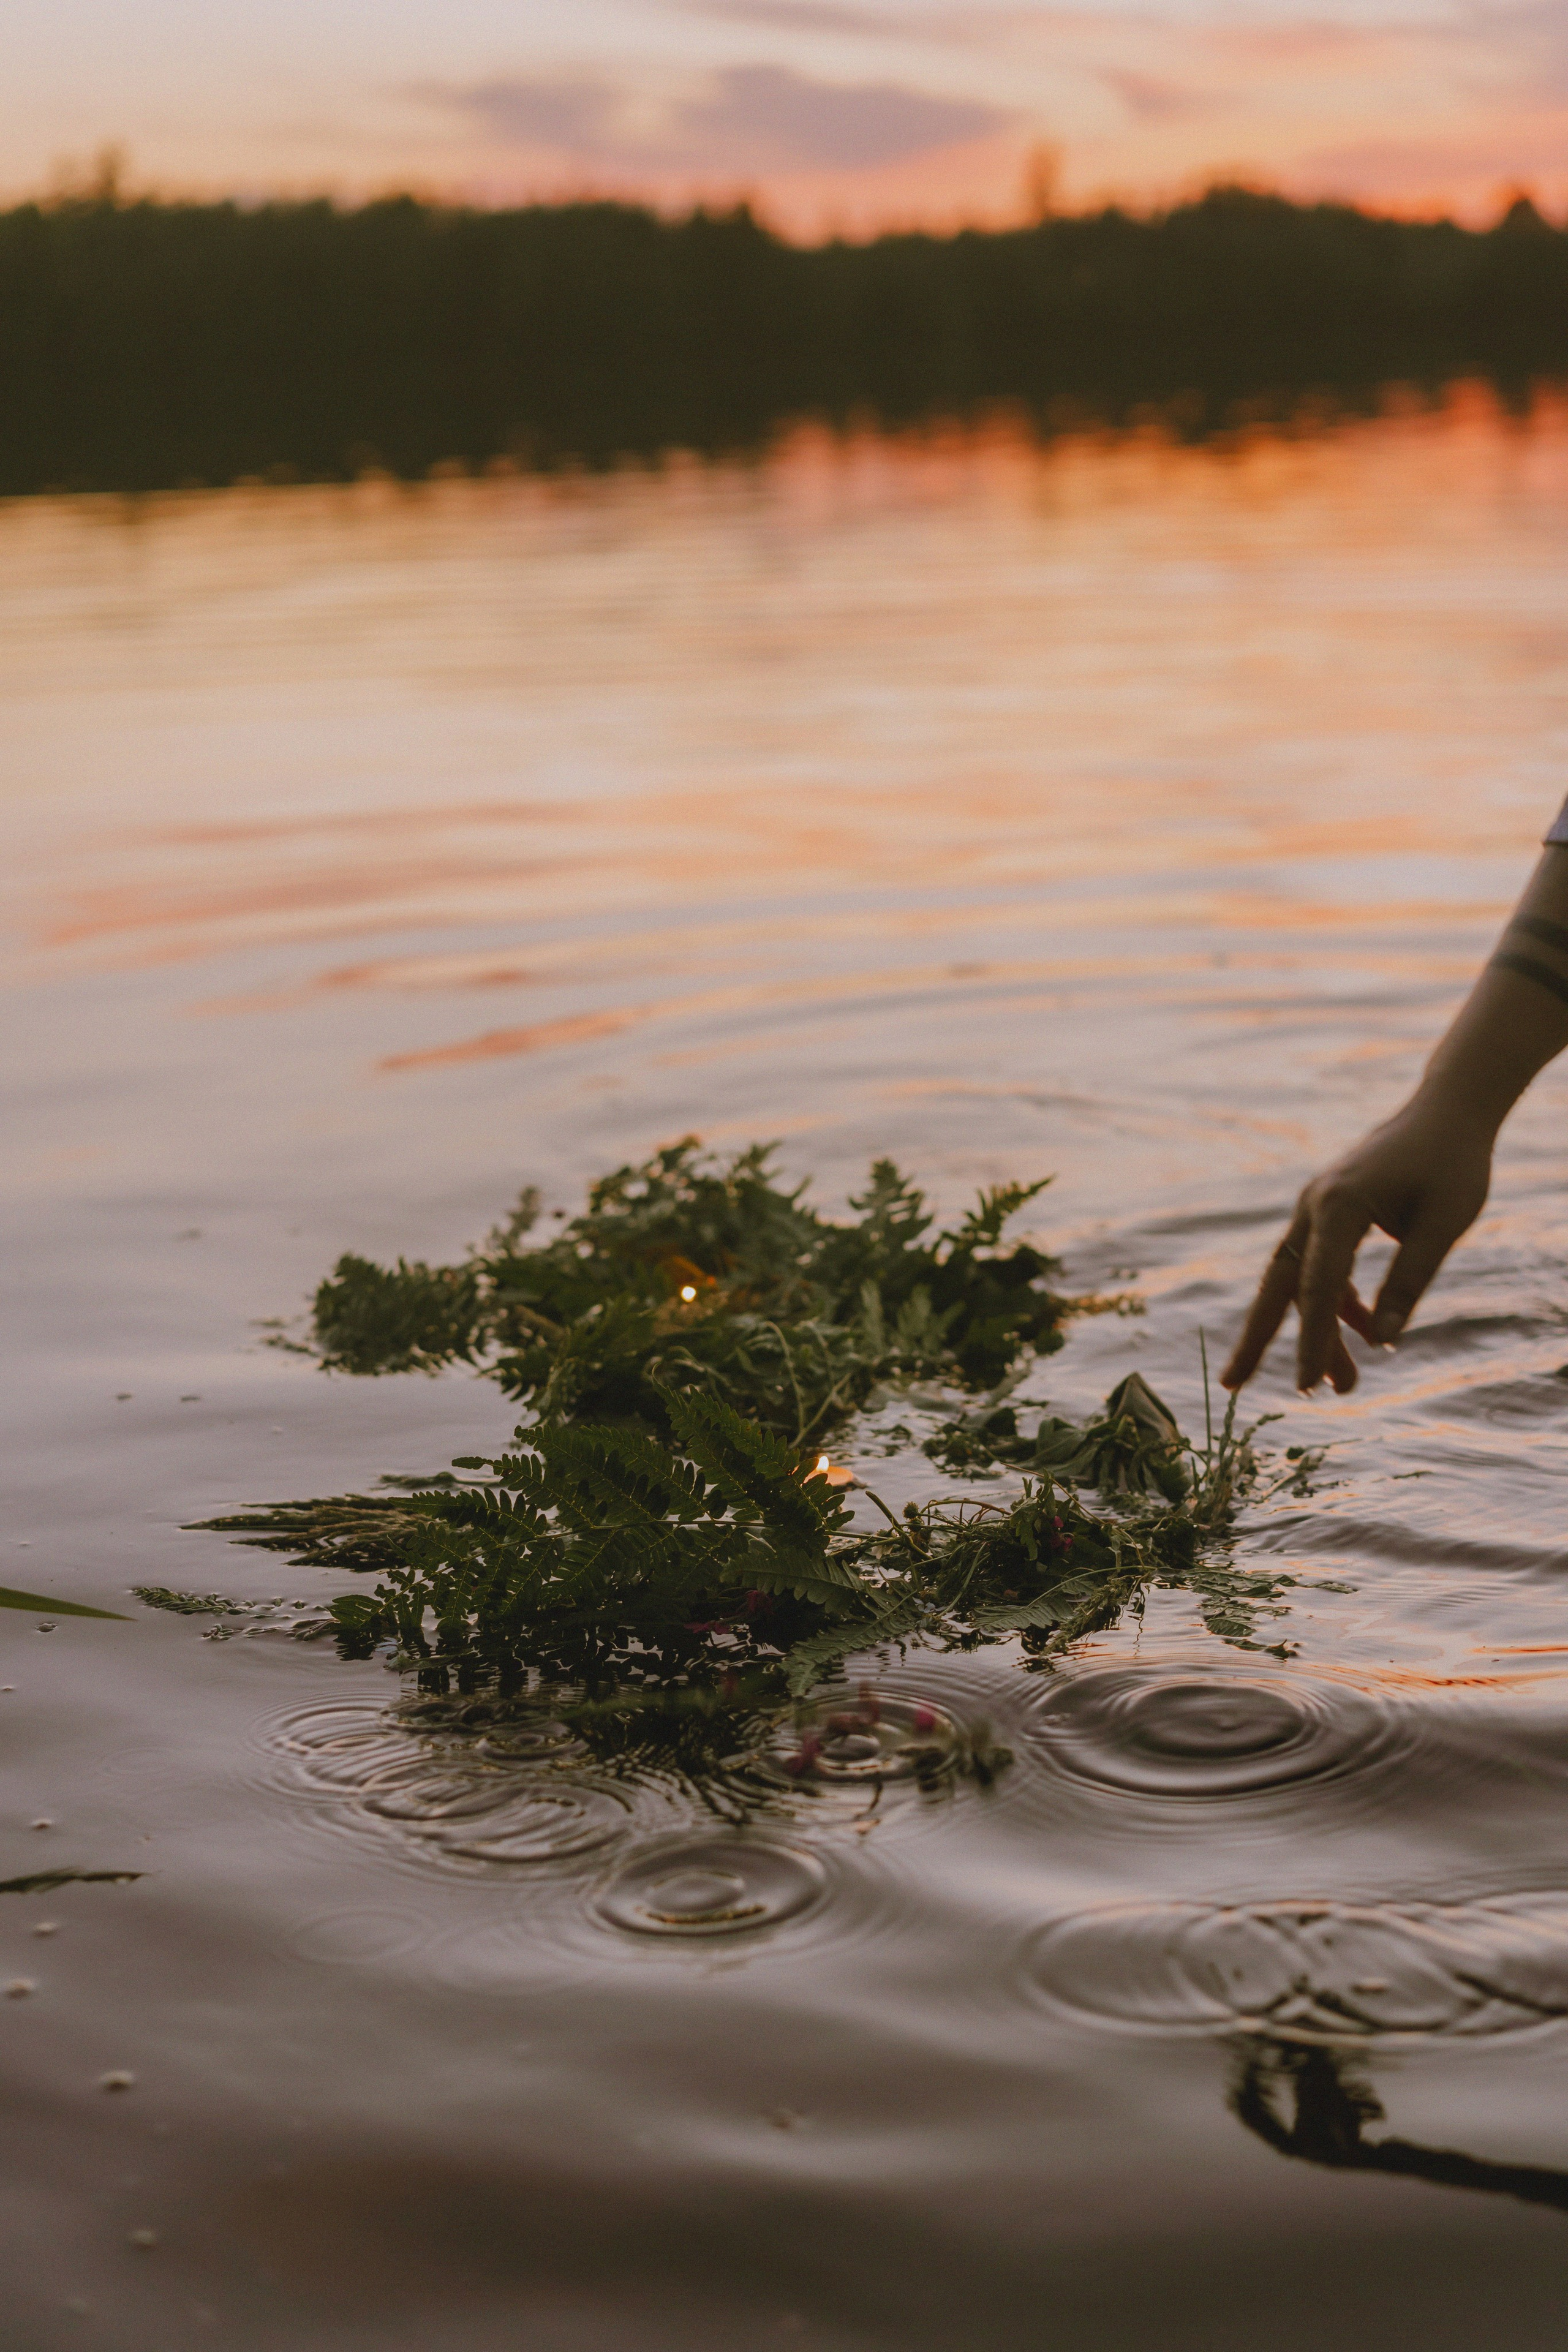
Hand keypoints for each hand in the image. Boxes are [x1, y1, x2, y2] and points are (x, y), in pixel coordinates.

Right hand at [1220, 1092, 1493, 1393]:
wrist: (1448, 1110)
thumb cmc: (1453, 1164)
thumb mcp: (1443, 1226)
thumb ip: (1409, 1282)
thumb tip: (1383, 1343)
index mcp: (1340, 1205)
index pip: (1319, 1286)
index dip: (1313, 1341)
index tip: (1308, 1388)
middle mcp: (1315, 1205)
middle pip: (1277, 1284)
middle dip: (1256, 1338)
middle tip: (1231, 1387)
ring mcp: (1316, 1207)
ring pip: (1300, 1280)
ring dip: (1315, 1330)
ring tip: (1341, 1386)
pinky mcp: (1330, 1211)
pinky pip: (1320, 1265)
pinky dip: (1336, 1301)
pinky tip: (1362, 1329)